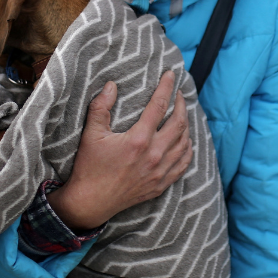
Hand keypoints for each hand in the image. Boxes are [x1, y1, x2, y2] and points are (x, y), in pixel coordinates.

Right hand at [50, 72, 191, 232]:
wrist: (90, 202)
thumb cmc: (89, 167)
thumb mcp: (91, 135)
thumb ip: (101, 107)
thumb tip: (111, 85)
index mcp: (138, 140)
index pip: (159, 106)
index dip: (166, 87)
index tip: (171, 75)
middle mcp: (154, 155)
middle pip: (179, 123)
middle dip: (181, 104)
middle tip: (178, 94)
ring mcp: (160, 171)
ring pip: (185, 143)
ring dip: (187, 125)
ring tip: (182, 114)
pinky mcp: (161, 184)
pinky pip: (184, 163)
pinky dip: (188, 149)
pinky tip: (186, 141)